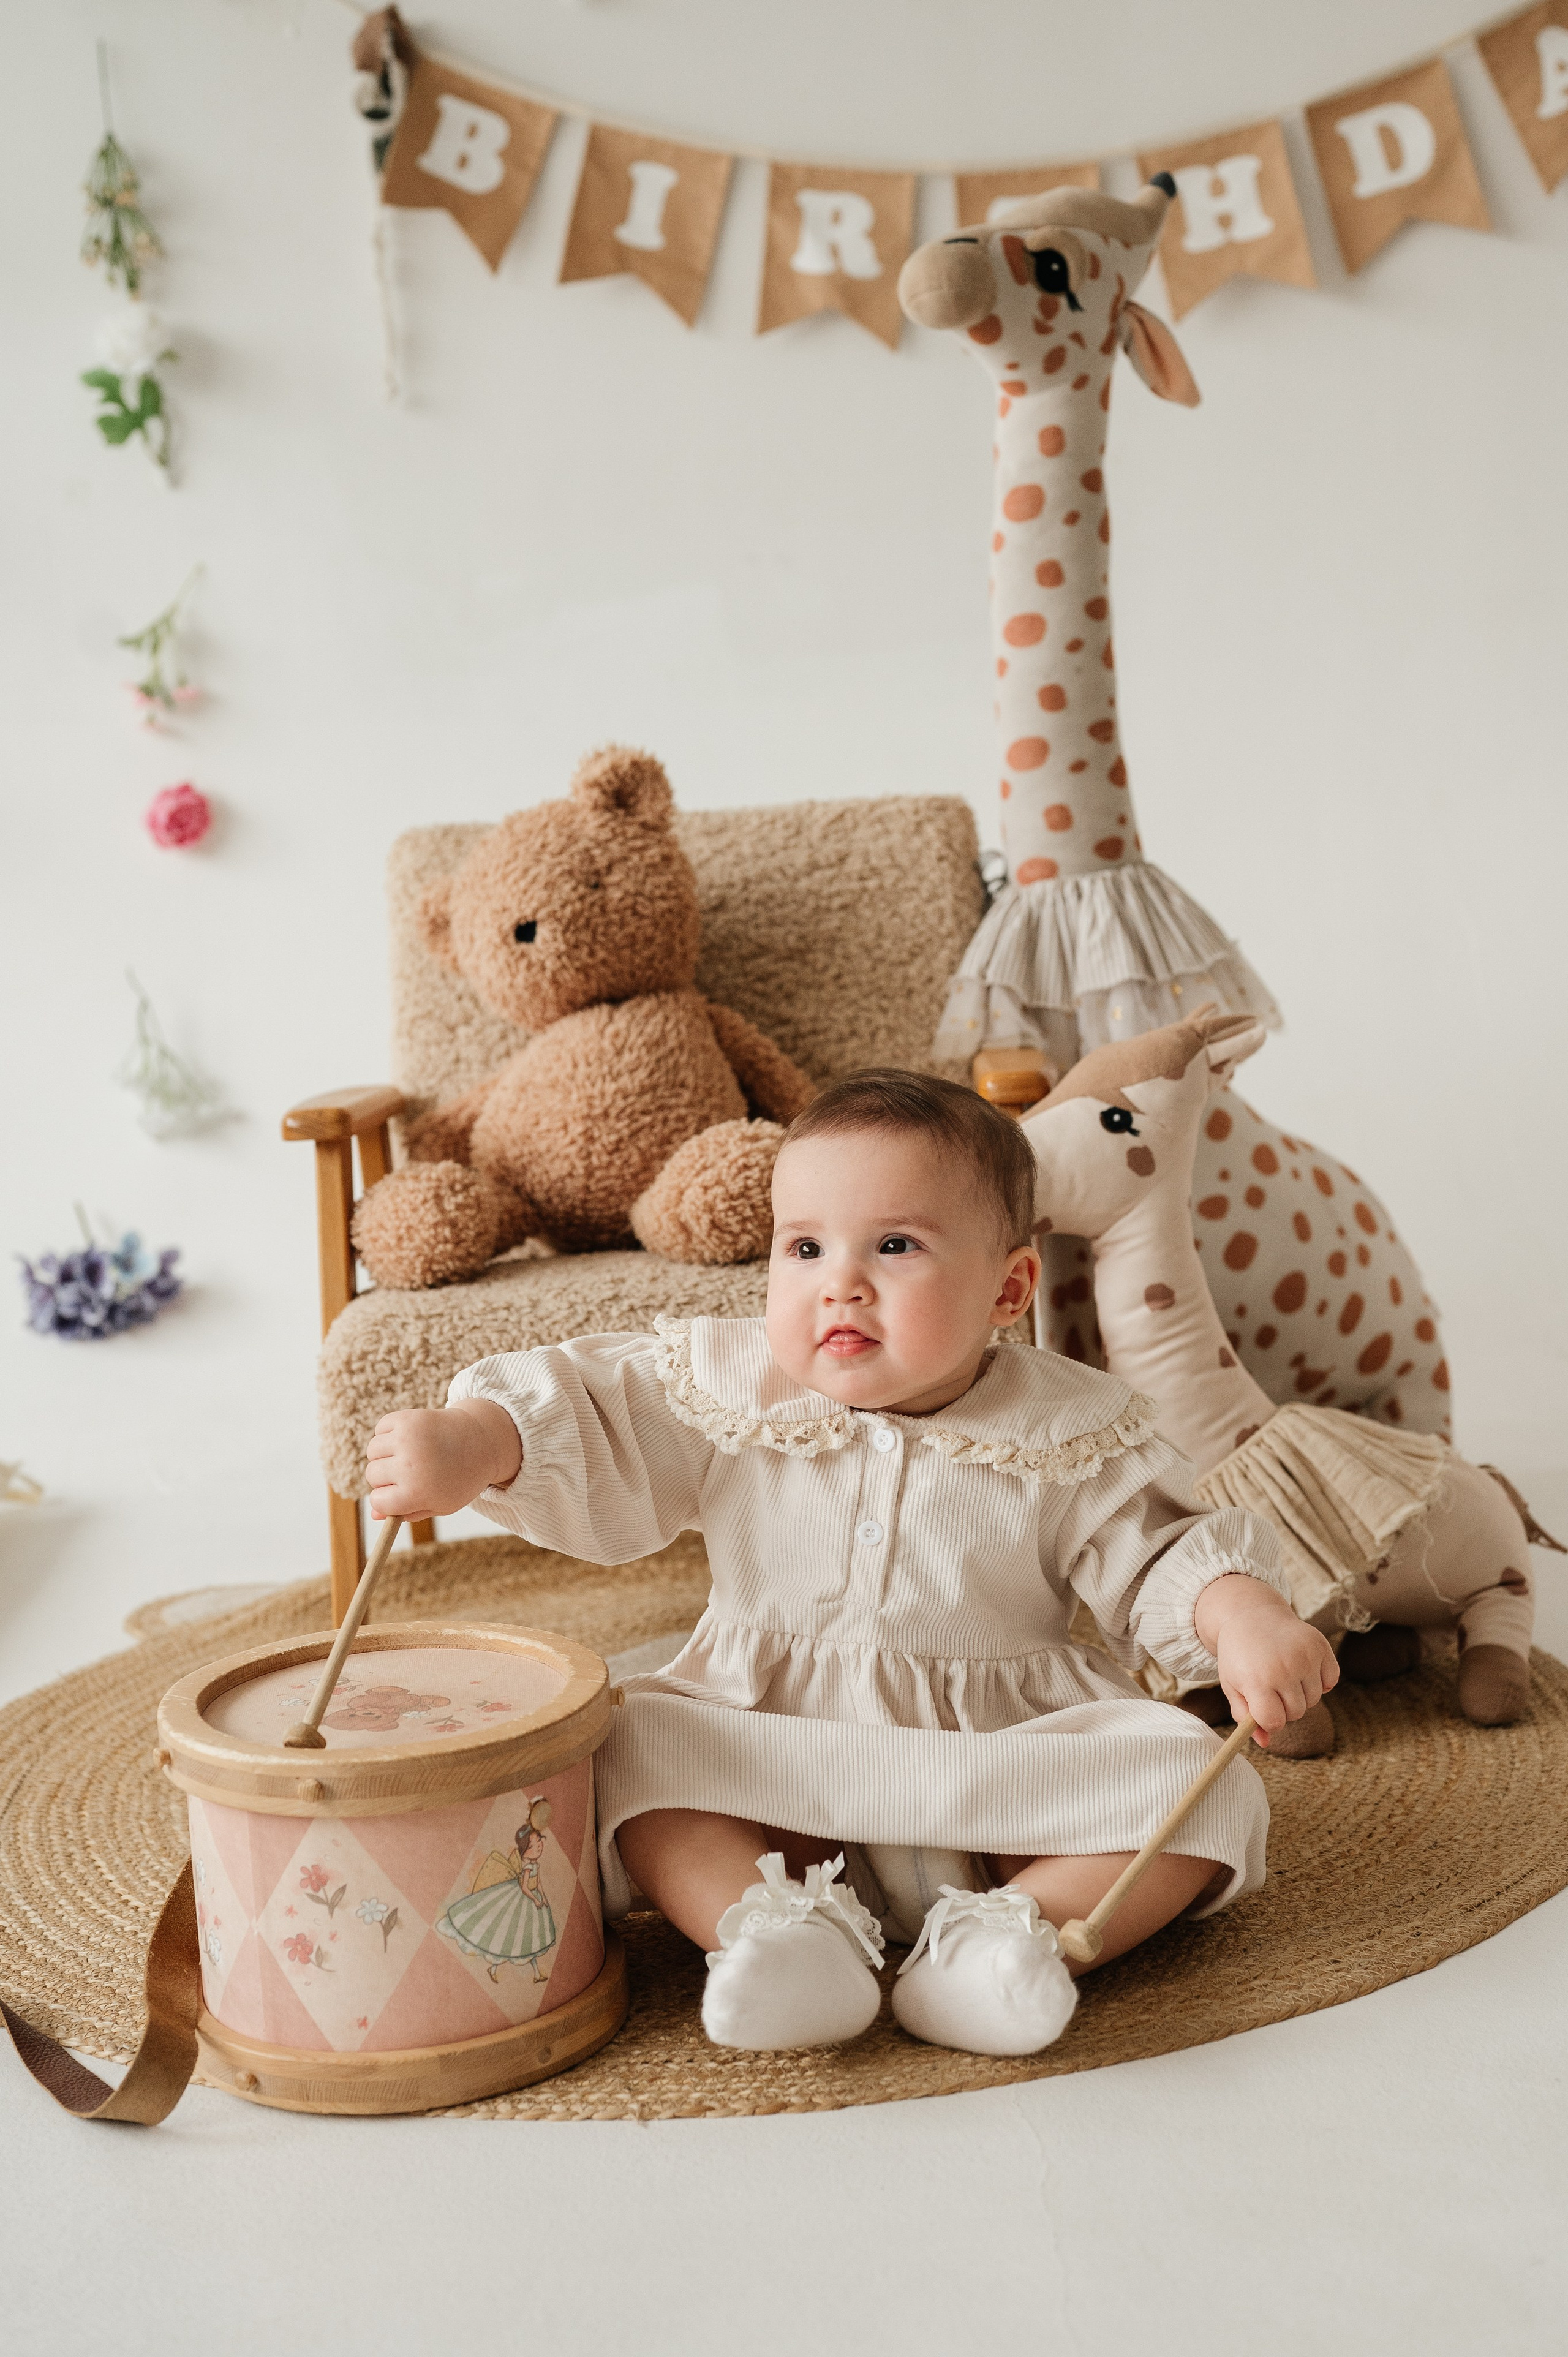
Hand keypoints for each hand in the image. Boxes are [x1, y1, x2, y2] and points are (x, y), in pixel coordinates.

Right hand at [365, 1400, 521, 1520]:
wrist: (482, 1441)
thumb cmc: (460, 1478)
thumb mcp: (440, 1504)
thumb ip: (406, 1513)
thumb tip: (373, 1515)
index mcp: (416, 1492)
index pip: (377, 1501)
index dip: (386, 1500)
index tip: (398, 1494)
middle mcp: (408, 1465)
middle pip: (372, 1475)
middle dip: (386, 1477)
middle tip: (410, 1472)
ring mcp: (406, 1439)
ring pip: (373, 1451)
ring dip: (385, 1454)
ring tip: (409, 1454)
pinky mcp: (406, 1418)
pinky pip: (380, 1429)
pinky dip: (389, 1433)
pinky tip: (409, 1438)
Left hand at [1192, 1574, 1338, 1745]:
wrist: (1250, 1615)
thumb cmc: (1239, 1656)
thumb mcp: (1233, 1686)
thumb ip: (1246, 1717)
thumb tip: (1265, 1743)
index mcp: (1257, 1680)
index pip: (1275, 1722)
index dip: (1268, 1718)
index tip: (1261, 1706)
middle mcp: (1284, 1668)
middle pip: (1296, 1713)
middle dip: (1283, 1706)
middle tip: (1270, 1685)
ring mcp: (1305, 1656)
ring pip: (1314, 1699)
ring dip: (1300, 1693)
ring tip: (1284, 1673)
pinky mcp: (1321, 1646)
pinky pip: (1331, 1681)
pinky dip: (1320, 1680)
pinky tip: (1302, 1666)